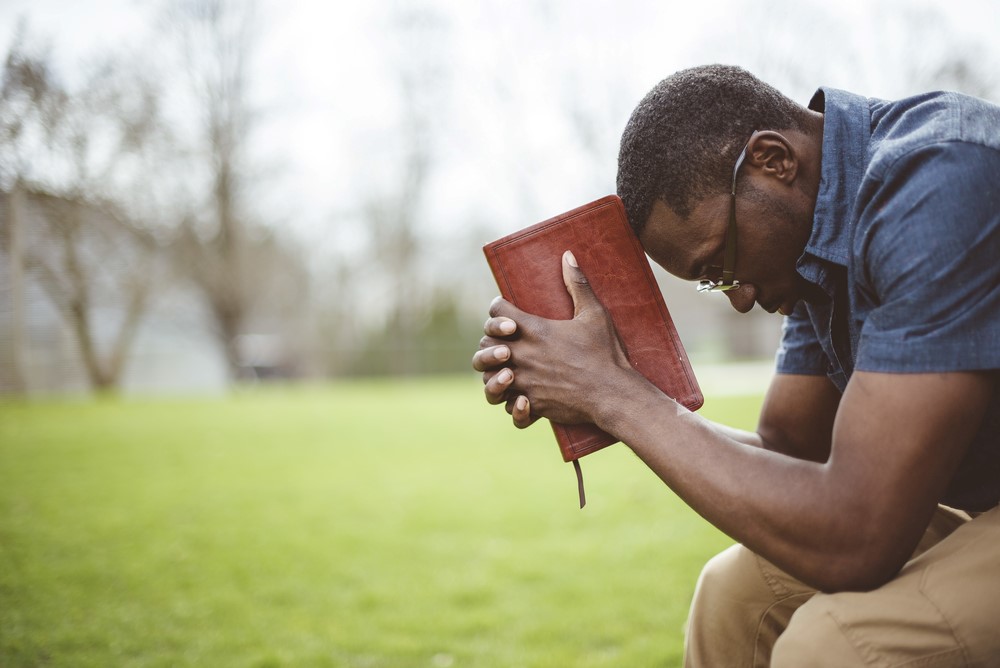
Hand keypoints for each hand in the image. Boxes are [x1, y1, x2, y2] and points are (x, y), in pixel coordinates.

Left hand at [472, 250, 634, 428]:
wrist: (613, 393)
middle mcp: (522, 355)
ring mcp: (524, 381)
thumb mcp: (594, 314)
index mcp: (533, 330)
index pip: (496, 311)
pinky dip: (508, 401)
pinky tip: (519, 394)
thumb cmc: (604, 353)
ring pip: (488, 377)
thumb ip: (577, 284)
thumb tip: (567, 255)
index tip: (506, 310)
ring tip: (506, 368)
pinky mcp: (531, 403)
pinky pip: (505, 405)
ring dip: (493, 372)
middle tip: (505, 339)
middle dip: (491, 339)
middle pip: (485, 343)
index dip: (499, 308)